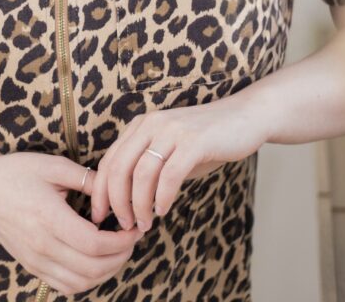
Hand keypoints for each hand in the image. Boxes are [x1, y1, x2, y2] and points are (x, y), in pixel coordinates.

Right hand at [0, 152, 144, 295]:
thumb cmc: (15, 173)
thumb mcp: (51, 165)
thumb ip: (85, 178)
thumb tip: (113, 189)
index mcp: (49, 218)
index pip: (94, 244)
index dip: (121, 241)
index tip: (133, 228)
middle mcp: (42, 245)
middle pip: (92, 268)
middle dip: (120, 257)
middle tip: (131, 239)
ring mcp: (36, 260)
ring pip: (81, 283)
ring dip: (106, 272)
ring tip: (117, 251)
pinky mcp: (32, 266)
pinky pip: (65, 286)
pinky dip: (86, 280)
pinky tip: (94, 261)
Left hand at [90, 92, 267, 230]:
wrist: (243, 118)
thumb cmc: (204, 141)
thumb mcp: (170, 152)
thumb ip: (148, 170)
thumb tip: (126, 205)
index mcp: (140, 125)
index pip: (109, 160)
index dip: (101, 192)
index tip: (101, 217)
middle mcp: (151, 124)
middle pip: (119, 168)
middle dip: (117, 202)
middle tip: (124, 226)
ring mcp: (172, 130)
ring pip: (141, 174)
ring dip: (139, 205)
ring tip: (145, 224)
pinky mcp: (194, 141)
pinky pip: (170, 175)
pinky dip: (163, 197)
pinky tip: (164, 210)